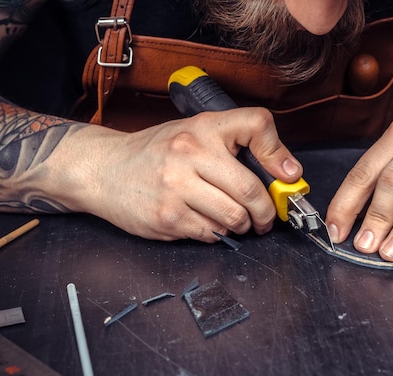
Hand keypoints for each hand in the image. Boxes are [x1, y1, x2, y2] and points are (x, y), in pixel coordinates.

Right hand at [62, 107, 301, 240]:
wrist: (104, 169)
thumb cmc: (155, 152)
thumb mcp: (194, 132)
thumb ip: (235, 145)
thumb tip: (284, 171)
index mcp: (203, 128)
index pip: (257, 125)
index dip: (279, 154)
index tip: (288, 175)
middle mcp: (189, 153)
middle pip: (250, 189)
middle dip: (266, 212)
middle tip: (265, 218)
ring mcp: (177, 188)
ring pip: (234, 217)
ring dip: (242, 225)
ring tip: (236, 220)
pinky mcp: (167, 218)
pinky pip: (211, 233)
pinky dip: (217, 233)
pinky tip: (206, 222)